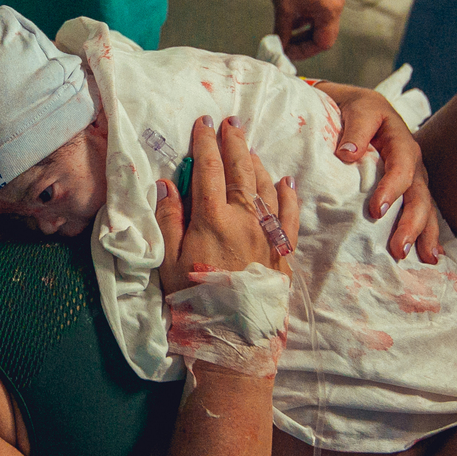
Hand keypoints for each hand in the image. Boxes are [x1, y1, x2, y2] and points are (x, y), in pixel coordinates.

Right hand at [156, 116, 298, 294]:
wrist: (235, 334)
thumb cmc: (195, 298)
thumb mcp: (170, 261)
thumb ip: (169, 219)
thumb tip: (166, 184)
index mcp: (212, 218)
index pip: (209, 169)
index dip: (205, 143)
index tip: (203, 123)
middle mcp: (244, 217)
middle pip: (240, 169)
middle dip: (234, 141)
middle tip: (230, 121)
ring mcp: (267, 231)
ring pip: (264, 185)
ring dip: (255, 161)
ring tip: (248, 146)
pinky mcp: (283, 248)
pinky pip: (289, 212)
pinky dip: (288, 192)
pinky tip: (285, 179)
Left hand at [269, 0, 344, 60]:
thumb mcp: (284, 8)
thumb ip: (282, 31)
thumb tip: (279, 46)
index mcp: (330, 11)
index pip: (323, 43)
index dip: (304, 52)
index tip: (288, 54)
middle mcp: (335, 5)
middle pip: (323, 36)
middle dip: (304, 44)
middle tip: (286, 48)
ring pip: (319, 26)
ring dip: (303, 33)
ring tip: (285, 37)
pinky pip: (317, 14)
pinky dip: (304, 22)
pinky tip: (290, 24)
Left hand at [316, 81, 441, 262]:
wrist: (356, 106)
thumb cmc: (354, 109)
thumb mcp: (357, 109)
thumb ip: (355, 129)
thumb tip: (348, 154)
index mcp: (401, 143)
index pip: (401, 168)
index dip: (392, 189)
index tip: (376, 211)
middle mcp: (412, 163)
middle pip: (418, 195)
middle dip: (412, 223)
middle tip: (399, 248)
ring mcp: (412, 178)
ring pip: (424, 207)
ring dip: (423, 234)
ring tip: (423, 258)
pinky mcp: (405, 189)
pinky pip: (419, 211)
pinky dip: (424, 232)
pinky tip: (426, 254)